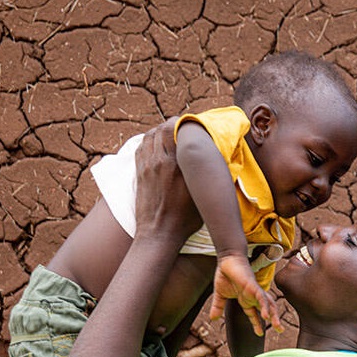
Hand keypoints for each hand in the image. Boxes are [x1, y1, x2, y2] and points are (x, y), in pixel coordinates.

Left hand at [134, 120, 201, 240]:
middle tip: (182, 129)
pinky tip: (157, 146)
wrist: (159, 233)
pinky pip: (141, 147)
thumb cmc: (185, 219)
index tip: (193, 127)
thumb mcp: (203, 196)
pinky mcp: (139, 172)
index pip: (175, 128)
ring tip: (170, 136)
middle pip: (161, 128)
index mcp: (177, 164)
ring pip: (149, 135)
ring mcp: (147, 166)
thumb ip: (207, 175)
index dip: (184, 123)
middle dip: (172, 124)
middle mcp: (160, 160)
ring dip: (159, 131)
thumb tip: (216, 161)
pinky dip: (149, 141)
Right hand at [208, 254, 280, 336]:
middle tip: (280, 330)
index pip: (254, 313)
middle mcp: (253, 296)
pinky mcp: (252, 286)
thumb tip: (212, 318)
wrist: (227, 259)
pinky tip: (266, 316)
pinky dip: (264, 307)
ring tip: (277, 326)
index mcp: (246, 299)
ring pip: (268, 304)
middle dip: (274, 320)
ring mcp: (254, 291)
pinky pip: (261, 297)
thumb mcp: (220, 294)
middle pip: (266, 309)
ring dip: (273, 315)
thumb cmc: (225, 274)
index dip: (257, 323)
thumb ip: (217, 306)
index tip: (260, 333)